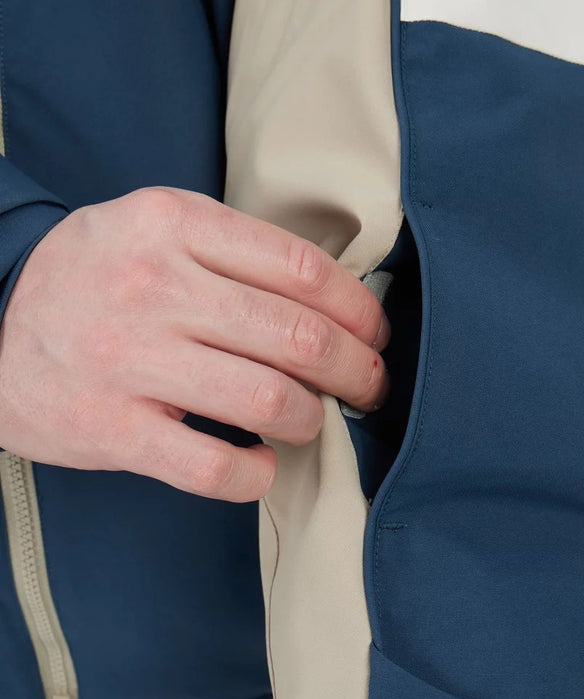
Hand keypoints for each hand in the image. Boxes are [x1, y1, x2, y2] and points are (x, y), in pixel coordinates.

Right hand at [0, 187, 389, 501]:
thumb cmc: (93, 275)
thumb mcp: (154, 227)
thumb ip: (235, 250)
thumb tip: (335, 302)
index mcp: (173, 224)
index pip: (302, 270)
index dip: (358, 310)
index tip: (374, 334)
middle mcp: (153, 286)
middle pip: (300, 340)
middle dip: (358, 372)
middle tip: (369, 386)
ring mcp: (129, 360)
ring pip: (270, 402)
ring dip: (313, 420)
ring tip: (312, 420)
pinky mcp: (111, 429)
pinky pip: (216, 468)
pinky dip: (258, 474)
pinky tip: (261, 463)